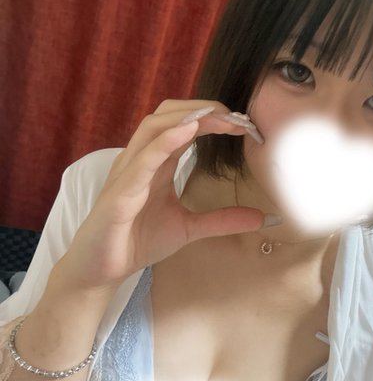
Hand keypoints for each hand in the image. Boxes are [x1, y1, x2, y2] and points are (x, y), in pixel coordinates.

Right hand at [57, 99, 266, 292]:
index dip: (214, 119)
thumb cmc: (137, 241)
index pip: (184, 126)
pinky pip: (140, 162)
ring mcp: (127, 174)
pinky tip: (186, 133)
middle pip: (168, 115)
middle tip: (237, 116)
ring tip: (217, 115)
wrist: (101, 270)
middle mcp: (140, 160)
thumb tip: (262, 219)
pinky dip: (163, 143)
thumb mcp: (189, 228)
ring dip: (186, 117)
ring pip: (152, 128)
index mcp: (157, 163)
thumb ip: (222, 220)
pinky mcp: (119, 195)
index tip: (245, 124)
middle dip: (203, 109)